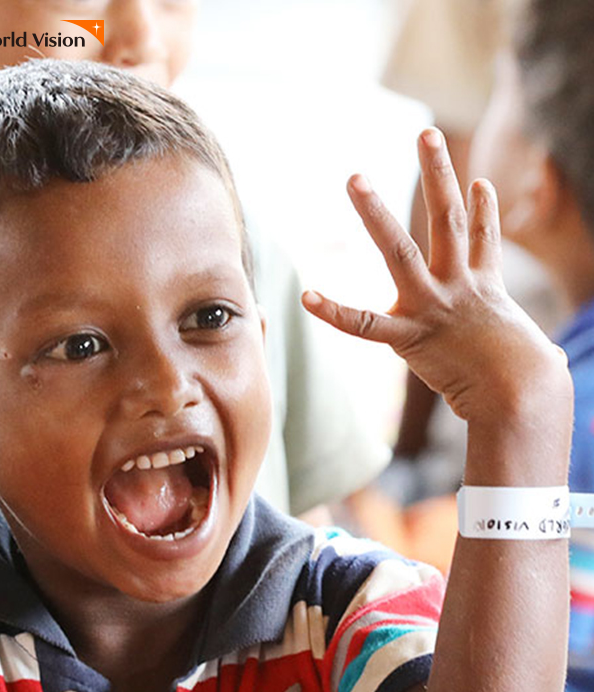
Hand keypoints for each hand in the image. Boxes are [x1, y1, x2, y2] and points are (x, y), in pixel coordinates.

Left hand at [302, 128, 569, 431]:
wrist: (520, 392)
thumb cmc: (523, 376)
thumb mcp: (518, 342)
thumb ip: (514, 341)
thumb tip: (549, 359)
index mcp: (485, 284)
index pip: (484, 236)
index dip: (484, 207)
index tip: (479, 182)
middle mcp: (458, 284)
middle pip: (448, 217)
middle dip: (437, 173)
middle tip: (425, 132)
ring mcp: (432, 305)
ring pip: (399, 250)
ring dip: (376, 212)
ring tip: (356, 179)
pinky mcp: (409, 335)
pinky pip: (365, 323)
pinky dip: (334, 312)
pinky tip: (308, 297)